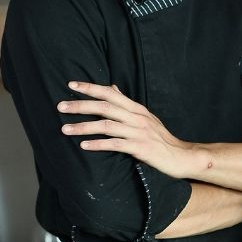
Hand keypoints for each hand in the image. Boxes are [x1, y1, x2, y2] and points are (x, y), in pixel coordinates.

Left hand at [58, 81, 195, 178]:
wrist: (181, 156)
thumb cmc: (161, 138)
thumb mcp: (145, 117)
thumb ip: (126, 104)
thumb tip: (112, 87)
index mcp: (136, 108)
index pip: (110, 93)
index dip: (90, 88)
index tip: (71, 85)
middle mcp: (137, 117)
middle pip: (105, 106)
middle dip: (80, 105)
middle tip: (60, 106)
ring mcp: (139, 132)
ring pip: (106, 125)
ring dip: (83, 126)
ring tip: (65, 129)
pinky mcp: (141, 148)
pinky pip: (115, 144)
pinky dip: (98, 144)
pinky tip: (84, 145)